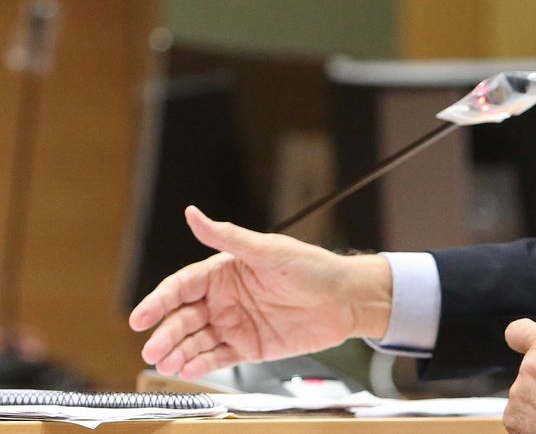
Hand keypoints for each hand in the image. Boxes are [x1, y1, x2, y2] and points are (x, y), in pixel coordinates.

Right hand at [128, 206, 391, 379]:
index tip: (139, 317)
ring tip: (166, 364)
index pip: (181, 287)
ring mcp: (235, 324)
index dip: (158, 301)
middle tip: (152, 350)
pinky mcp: (248, 348)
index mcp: (224, 272)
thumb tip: (193, 213)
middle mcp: (224, 299)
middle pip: (183, 318)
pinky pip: (217, 358)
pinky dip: (200, 365)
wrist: (346, 299)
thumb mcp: (269, 250)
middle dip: (165, 334)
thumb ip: (228, 237)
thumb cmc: (312, 267)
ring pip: (195, 341)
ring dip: (178, 353)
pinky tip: (188, 370)